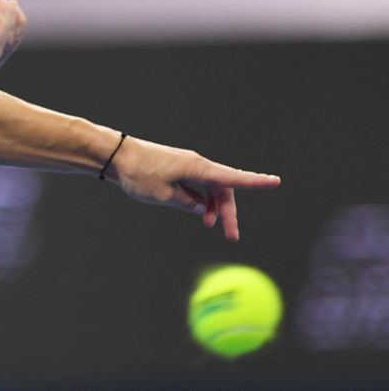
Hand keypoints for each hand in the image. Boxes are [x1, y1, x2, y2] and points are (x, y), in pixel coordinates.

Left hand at [104, 135, 280, 240]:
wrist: (115, 155)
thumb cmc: (138, 173)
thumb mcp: (165, 196)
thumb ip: (188, 203)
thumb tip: (202, 207)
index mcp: (197, 168)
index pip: (233, 177)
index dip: (255, 182)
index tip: (276, 182)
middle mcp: (196, 164)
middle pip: (223, 189)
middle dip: (229, 212)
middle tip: (231, 236)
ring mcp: (186, 166)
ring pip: (210, 188)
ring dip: (213, 207)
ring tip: (208, 225)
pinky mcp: (177, 169)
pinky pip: (198, 185)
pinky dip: (201, 199)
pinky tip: (197, 211)